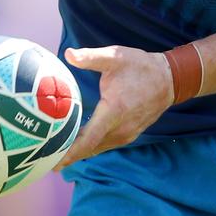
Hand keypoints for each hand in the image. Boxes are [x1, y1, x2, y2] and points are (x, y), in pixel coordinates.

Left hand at [55, 45, 173, 169]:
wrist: (169, 79)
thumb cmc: (140, 66)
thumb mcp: (115, 57)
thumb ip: (90, 57)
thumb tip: (68, 54)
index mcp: (115, 110)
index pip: (89, 139)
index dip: (71, 152)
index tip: (54, 161)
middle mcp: (121, 128)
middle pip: (91, 148)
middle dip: (69, 155)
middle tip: (45, 159)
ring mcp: (127, 134)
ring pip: (99, 148)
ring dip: (80, 152)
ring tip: (57, 154)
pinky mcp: (130, 134)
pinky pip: (106, 144)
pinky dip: (92, 147)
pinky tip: (79, 144)